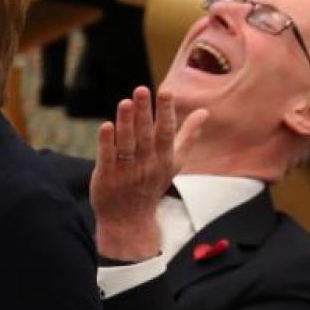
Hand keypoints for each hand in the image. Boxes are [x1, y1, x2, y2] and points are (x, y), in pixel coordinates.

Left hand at [90, 87, 205, 259]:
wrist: (129, 220)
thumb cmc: (152, 185)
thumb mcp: (173, 163)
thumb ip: (187, 136)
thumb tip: (204, 112)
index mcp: (164, 159)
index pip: (166, 133)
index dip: (166, 112)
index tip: (166, 91)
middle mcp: (147, 165)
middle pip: (146, 136)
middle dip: (144, 112)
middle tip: (141, 89)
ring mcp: (126, 171)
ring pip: (126, 145)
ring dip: (126, 124)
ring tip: (124, 102)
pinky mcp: (106, 177)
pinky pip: (107, 157)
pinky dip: (107, 142)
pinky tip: (106, 125)